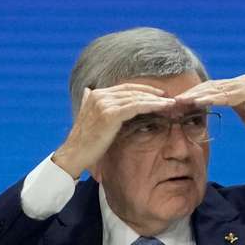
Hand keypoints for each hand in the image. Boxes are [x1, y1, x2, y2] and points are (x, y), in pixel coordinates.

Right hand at [51, 84, 177, 178]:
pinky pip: (136, 106)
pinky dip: (151, 105)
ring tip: (171, 103)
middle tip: (170, 97)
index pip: (125, 88)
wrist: (73, 156)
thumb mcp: (86, 117)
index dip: (143, 90)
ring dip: (156, 99)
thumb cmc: (83, 143)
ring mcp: (104, 103)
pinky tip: (163, 107)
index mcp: (95, 95)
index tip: (159, 94)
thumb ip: (89, 103)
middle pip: (133, 90)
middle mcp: (99, 95)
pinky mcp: (110, 114)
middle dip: (153, 92)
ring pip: (137, 97)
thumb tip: (87, 91)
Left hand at [177, 75, 244, 153]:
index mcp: (239, 84)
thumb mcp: (244, 113)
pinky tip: (197, 103)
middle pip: (210, 86)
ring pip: (215, 89)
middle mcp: (242, 81)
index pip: (211, 87)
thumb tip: (215, 107)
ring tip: (179, 101)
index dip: (194, 94)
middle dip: (191, 93)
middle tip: (172, 100)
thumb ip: (231, 105)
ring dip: (196, 95)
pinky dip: (210, 99)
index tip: (177, 102)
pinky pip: (225, 96)